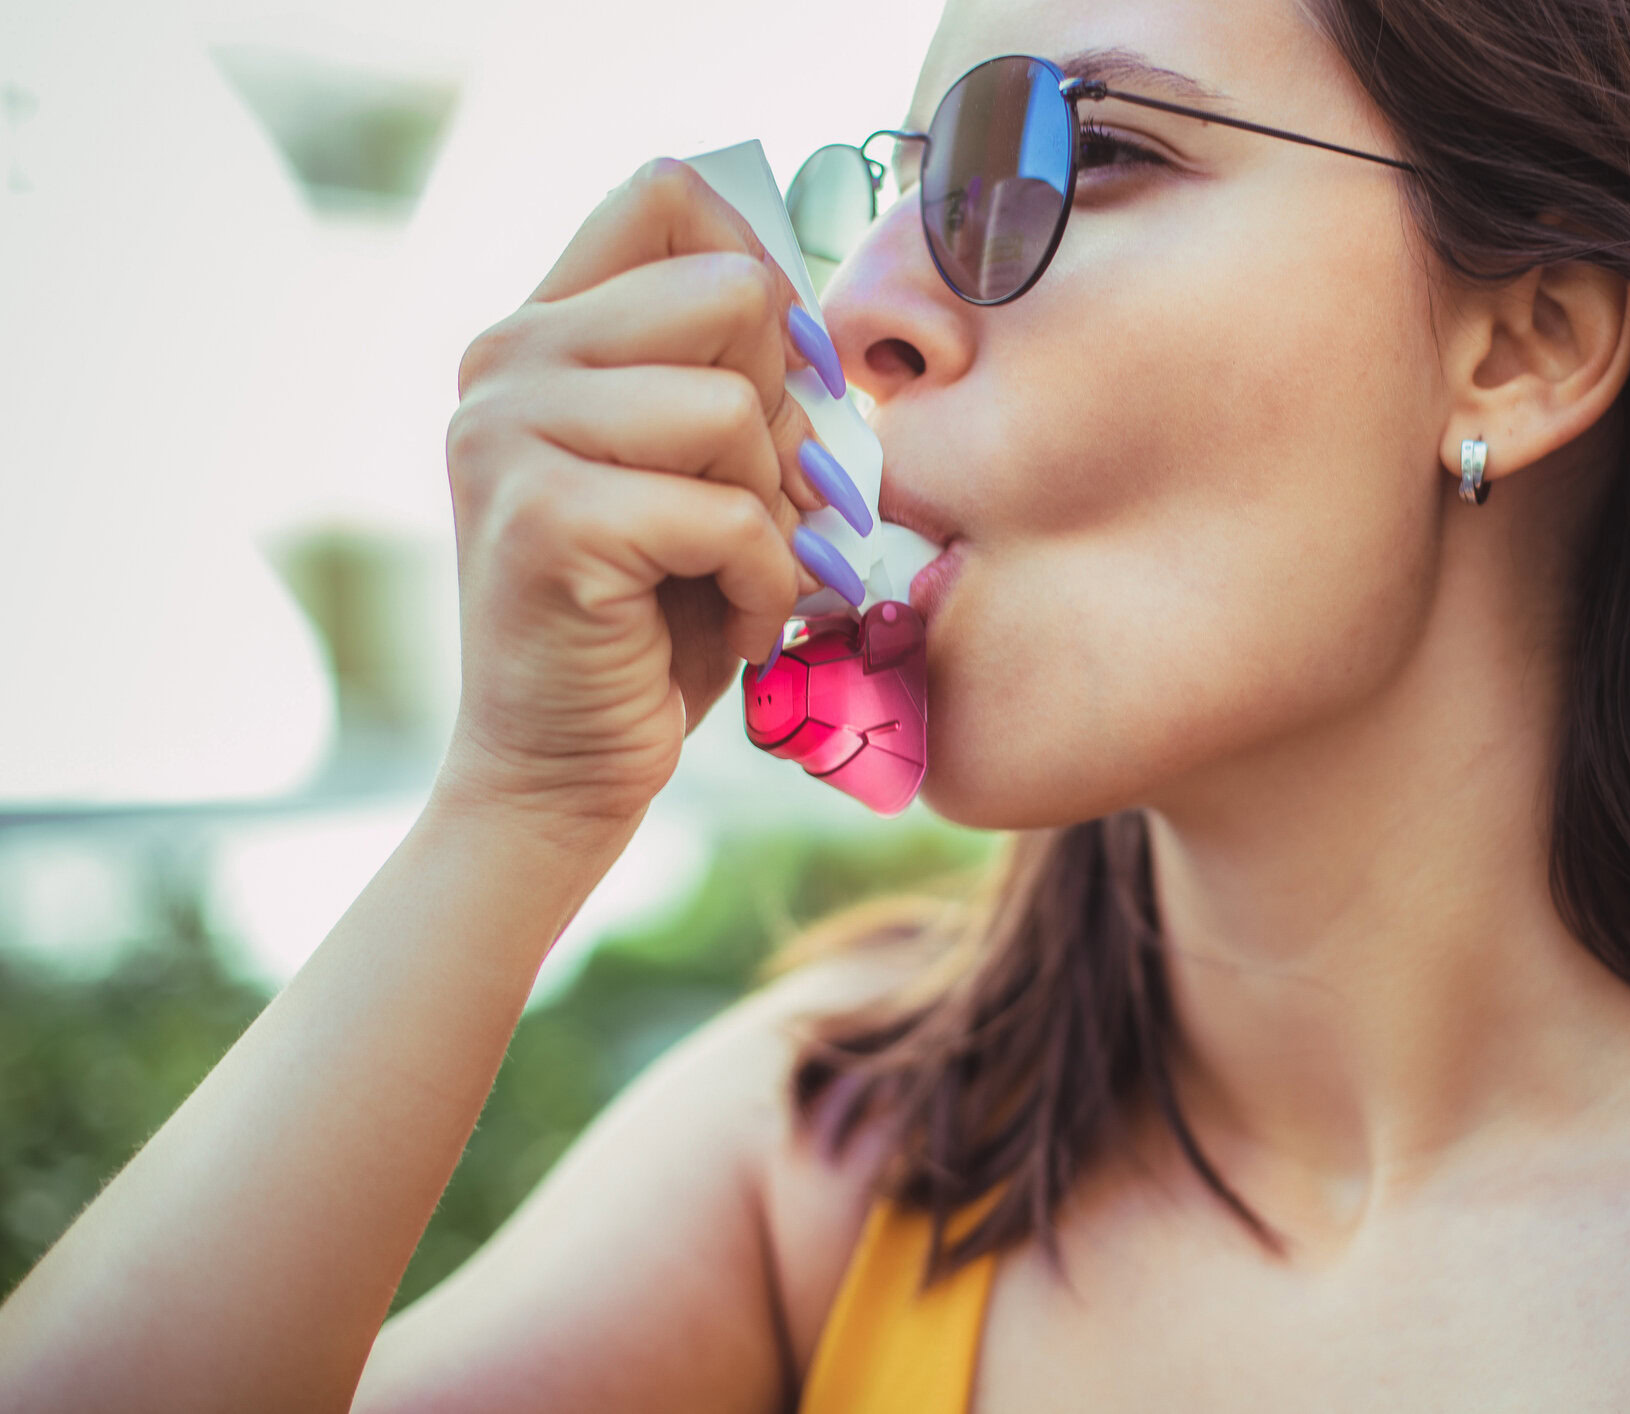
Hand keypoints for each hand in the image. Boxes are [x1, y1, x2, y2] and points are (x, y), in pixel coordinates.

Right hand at [436, 157, 843, 832]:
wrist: (563, 767)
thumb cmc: (652, 619)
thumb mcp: (696, 470)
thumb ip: (728, 372)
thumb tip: (804, 303)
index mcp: (543, 331)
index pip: (668, 194)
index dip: (762, 274)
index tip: (780, 375)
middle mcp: (508, 362)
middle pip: (731, 294)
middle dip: (782, 415)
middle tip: (755, 509)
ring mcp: (511, 433)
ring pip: (737, 410)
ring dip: (776, 514)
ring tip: (732, 575)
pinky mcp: (547, 519)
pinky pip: (733, 514)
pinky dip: (765, 585)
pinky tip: (724, 627)